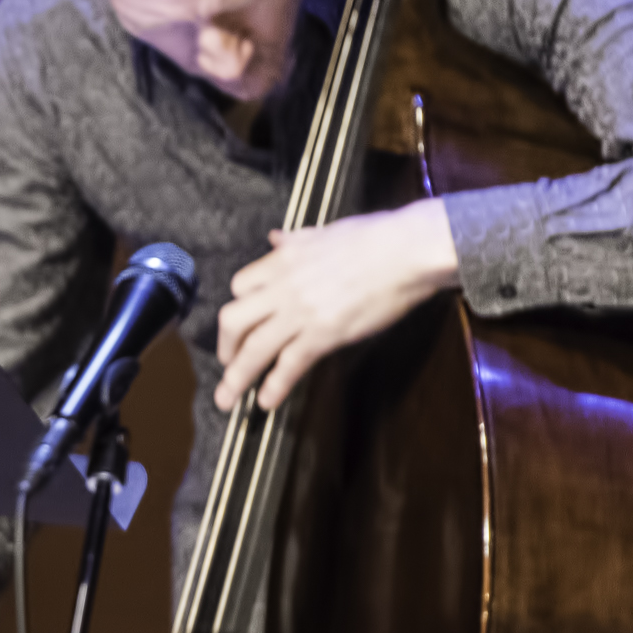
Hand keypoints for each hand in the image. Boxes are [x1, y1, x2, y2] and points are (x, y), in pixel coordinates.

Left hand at [214, 199, 458, 412]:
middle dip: (225, 346)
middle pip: (234, 320)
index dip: (238, 307)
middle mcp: (284, 286)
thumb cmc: (377, 236)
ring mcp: (301, 311)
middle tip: (227, 363)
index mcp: (284, 258)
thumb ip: (295, 239)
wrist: (407, 250)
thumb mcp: (325, 231)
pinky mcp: (324, 333)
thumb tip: (276, 238)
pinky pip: (290, 364)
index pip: (240, 285)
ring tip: (227, 398)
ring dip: (236, 377)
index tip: (241, 321)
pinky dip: (274, 386)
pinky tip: (265, 402)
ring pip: (254, 348)